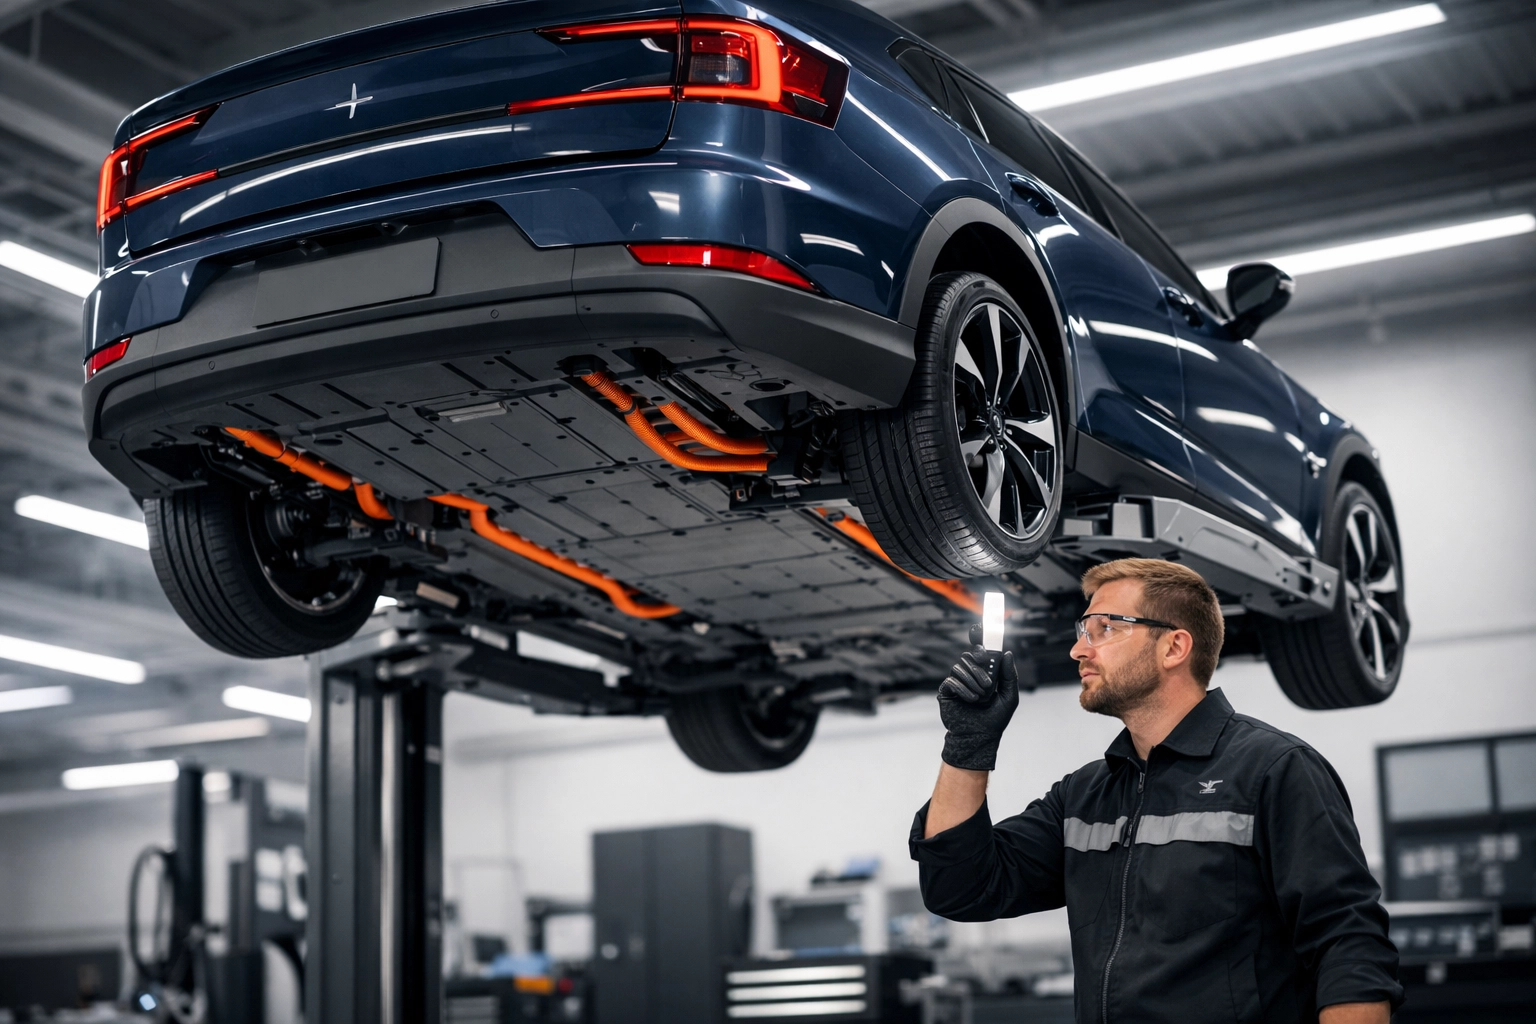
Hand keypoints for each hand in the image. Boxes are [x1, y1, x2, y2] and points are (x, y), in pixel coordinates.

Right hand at [938, 624, 1019, 770]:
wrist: (979, 737)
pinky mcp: (946, 689)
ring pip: (960, 665)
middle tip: (987, 680)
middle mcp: (970, 673)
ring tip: (981, 696)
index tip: (980, 626)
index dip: (979, 636)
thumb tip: (1007, 653)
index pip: (981, 649)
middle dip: (979, 664)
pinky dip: (963, 688)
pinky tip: (970, 700)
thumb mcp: (1009, 697)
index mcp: (985, 672)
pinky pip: (952, 679)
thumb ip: (1009, 675)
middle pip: (969, 654)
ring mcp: (957, 680)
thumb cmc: (994, 719)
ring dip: (973, 680)